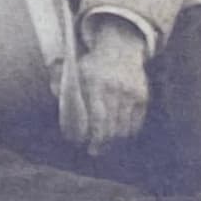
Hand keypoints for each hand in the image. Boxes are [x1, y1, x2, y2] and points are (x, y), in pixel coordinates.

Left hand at [69, 21, 153, 149]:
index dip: (92, 135)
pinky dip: (127, 133)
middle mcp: (116, 89)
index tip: (83, 145)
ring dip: (114, 141)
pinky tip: (118, 137)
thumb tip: (58, 106)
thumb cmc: (90, 65)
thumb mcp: (73, 70)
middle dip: (102, 143)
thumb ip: (61, 86)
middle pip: (112, 127)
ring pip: (124, 128)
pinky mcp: (142, 97)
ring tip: (105, 146)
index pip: (97, 117)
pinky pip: (136, 124)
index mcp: (95, 82)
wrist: (120, 49)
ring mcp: (131, 94)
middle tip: (94, 151)